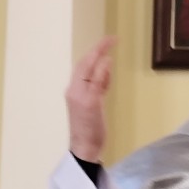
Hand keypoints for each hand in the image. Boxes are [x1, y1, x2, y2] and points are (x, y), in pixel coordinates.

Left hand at [65, 35, 115, 162]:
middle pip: (85, 64)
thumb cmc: (90, 128)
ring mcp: (80, 96)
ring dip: (98, 63)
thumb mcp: (94, 102)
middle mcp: (75, 88)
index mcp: (76, 87)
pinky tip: (107, 76)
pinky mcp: (87, 103)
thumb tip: (105, 60)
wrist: (86, 149)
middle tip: (112, 42)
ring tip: (110, 57)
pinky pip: (93, 83)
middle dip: (97, 52)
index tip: (113, 38)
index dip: (100, 49)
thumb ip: (99, 81)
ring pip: (89, 73)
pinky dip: (101, 76)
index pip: (87, 61)